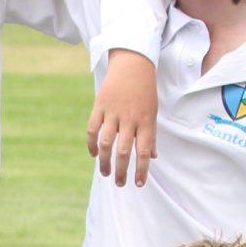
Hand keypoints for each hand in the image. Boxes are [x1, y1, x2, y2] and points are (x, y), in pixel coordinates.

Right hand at [87, 49, 158, 187]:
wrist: (133, 63)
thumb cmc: (145, 90)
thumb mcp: (153, 112)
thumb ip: (151, 135)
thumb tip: (152, 157)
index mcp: (145, 121)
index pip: (144, 151)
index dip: (141, 169)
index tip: (138, 183)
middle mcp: (129, 119)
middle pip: (123, 151)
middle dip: (121, 170)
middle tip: (120, 183)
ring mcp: (113, 112)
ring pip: (106, 143)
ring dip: (104, 161)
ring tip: (105, 173)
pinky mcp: (99, 106)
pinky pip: (93, 129)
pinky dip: (92, 143)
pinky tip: (94, 154)